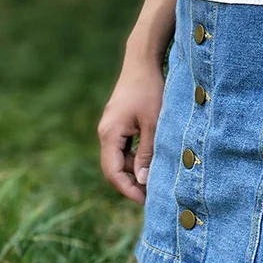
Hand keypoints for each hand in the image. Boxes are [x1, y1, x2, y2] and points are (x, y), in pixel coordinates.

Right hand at [97, 57, 164, 205]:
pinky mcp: (120, 120)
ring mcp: (112, 126)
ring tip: (156, 180)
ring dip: (136, 169)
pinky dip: (137, 155)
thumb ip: (147, 152)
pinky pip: (125, 145)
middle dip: (132, 182)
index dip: (128, 190)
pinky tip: (153, 159)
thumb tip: (142, 180)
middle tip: (153, 195)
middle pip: (115, 167)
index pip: (113, 172)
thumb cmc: (150, 90)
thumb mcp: (153, 123)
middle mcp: (106, 132)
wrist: (142, 61)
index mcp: (110, 134)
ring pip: (120, 156)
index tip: (146, 201)